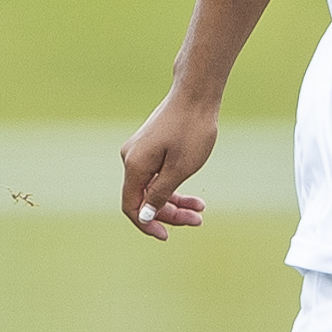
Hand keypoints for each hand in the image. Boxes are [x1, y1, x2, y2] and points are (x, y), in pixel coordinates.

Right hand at [120, 91, 219, 240]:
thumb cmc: (191, 130)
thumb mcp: (180, 169)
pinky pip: (158, 174)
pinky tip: (194, 196)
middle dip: (169, 213)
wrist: (196, 94)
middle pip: (144, 198)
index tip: (166, 236)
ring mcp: (140, 151)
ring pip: (153, 187)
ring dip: (175, 202)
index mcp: (134, 165)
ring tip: (200, 210)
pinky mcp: (151, 146)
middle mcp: (131, 158)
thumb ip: (160, 194)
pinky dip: (174, 186)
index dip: (146, 224)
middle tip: (197, 220)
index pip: (131, 206)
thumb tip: (144, 215)